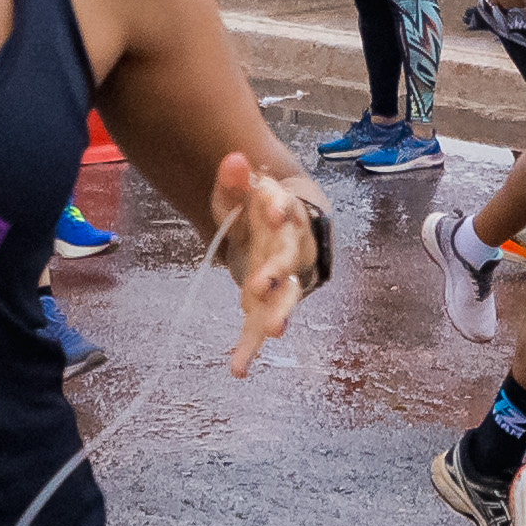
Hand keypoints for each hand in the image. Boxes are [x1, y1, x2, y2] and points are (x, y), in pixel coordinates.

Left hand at [201, 147, 326, 368]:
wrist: (276, 232)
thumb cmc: (255, 210)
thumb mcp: (240, 193)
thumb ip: (234, 180)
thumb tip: (234, 158)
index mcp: (285, 217)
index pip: (286, 211)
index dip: (280, 211)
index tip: (271, 213)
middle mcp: (292, 250)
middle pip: (289, 261)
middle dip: (276, 273)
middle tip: (261, 284)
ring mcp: (284, 281)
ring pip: (286, 298)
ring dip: (280, 314)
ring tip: (273, 332)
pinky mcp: (270, 305)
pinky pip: (261, 327)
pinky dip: (250, 348)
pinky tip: (237, 368)